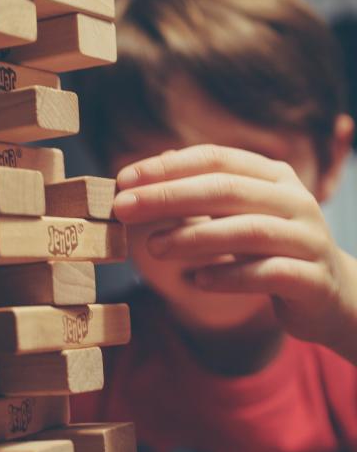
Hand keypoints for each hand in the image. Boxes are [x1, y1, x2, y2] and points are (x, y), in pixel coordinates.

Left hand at [113, 145, 356, 358]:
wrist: (329, 293)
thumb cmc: (270, 247)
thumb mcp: (240, 212)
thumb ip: (204, 190)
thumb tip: (156, 165)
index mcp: (272, 176)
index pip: (214, 158)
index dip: (166, 167)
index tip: (123, 179)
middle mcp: (293, 199)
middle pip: (226, 189)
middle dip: (168, 196)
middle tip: (124, 208)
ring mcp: (307, 238)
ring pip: (247, 230)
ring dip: (193, 237)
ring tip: (153, 247)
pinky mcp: (312, 279)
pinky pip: (267, 274)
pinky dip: (228, 276)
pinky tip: (196, 281)